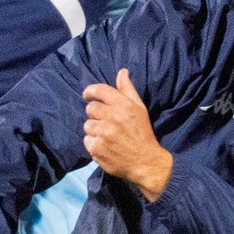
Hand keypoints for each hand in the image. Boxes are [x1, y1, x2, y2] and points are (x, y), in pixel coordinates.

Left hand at [82, 69, 173, 199]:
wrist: (145, 162)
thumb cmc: (142, 133)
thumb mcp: (140, 109)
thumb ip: (128, 90)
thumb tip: (122, 72)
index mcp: (124, 106)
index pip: (100, 91)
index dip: (90, 91)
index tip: (87, 94)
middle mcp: (112, 118)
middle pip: (90, 108)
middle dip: (96, 113)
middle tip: (105, 121)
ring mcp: (103, 134)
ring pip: (87, 125)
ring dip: (94, 129)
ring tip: (107, 135)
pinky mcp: (97, 148)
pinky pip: (87, 140)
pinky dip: (93, 143)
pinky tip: (105, 146)